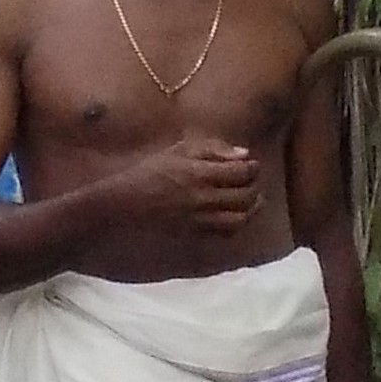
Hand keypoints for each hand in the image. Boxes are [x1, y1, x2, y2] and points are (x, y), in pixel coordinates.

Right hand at [107, 134, 262, 236]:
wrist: (126, 203)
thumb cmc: (150, 172)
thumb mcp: (178, 150)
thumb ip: (212, 149)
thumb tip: (244, 154)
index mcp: (200, 173)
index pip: (242, 172)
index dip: (252, 167)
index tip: (251, 164)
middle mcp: (204, 198)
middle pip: (246, 195)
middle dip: (254, 185)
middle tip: (252, 179)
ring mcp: (202, 218)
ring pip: (242, 216)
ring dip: (252, 206)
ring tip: (251, 197)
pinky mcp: (198, 232)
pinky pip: (228, 231)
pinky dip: (239, 222)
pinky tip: (236, 213)